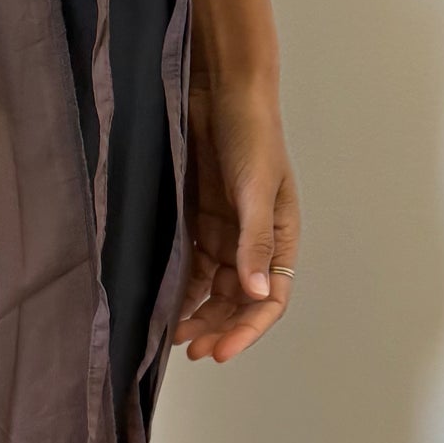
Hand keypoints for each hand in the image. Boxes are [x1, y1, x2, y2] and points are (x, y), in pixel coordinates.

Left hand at [173, 75, 299, 362]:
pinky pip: (191, 266)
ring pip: (212, 290)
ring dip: (198, 315)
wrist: (222, 91)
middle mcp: (253, 243)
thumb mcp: (256, 189)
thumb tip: (258, 292)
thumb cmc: (252, 134)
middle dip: (218, 328)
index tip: (220, 351)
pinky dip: (181, 290)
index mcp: (279, 237)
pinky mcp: (198, 222)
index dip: (246, 329)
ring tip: (173, 337)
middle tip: (191, 351)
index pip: (269, 298)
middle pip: (238, 301)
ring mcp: (225, 234)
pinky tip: (164, 305)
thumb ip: (254, 241)